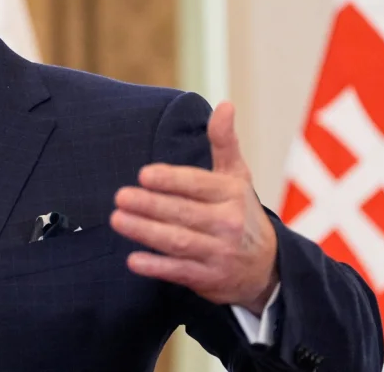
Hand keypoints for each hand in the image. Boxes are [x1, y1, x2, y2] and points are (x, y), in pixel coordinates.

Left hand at [110, 101, 277, 314]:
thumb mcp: (236, 175)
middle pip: (183, 213)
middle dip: (150, 205)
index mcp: (231, 194)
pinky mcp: (209, 278)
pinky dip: (156, 267)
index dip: (171, 180)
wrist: (266, 266)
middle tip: (120, 197)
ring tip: (117, 219)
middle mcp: (228, 223)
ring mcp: (219, 253)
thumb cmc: (240, 211)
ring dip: (145, 232)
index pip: (198, 184)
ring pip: (178, 241)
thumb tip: (225, 105)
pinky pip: (179, 271)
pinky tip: (133, 259)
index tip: (144, 175)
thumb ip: (224, 142)